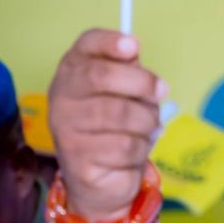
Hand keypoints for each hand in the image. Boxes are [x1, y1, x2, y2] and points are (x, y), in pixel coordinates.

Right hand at [48, 29, 166, 219]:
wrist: (98, 180)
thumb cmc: (114, 128)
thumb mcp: (123, 94)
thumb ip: (128, 70)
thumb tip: (134, 49)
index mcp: (73, 71)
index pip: (85, 45)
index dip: (109, 42)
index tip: (133, 46)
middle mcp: (62, 96)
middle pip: (103, 76)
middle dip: (142, 83)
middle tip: (161, 91)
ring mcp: (66, 128)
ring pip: (121, 113)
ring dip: (146, 122)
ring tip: (147, 128)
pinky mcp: (78, 157)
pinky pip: (125, 145)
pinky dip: (140, 149)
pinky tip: (132, 153)